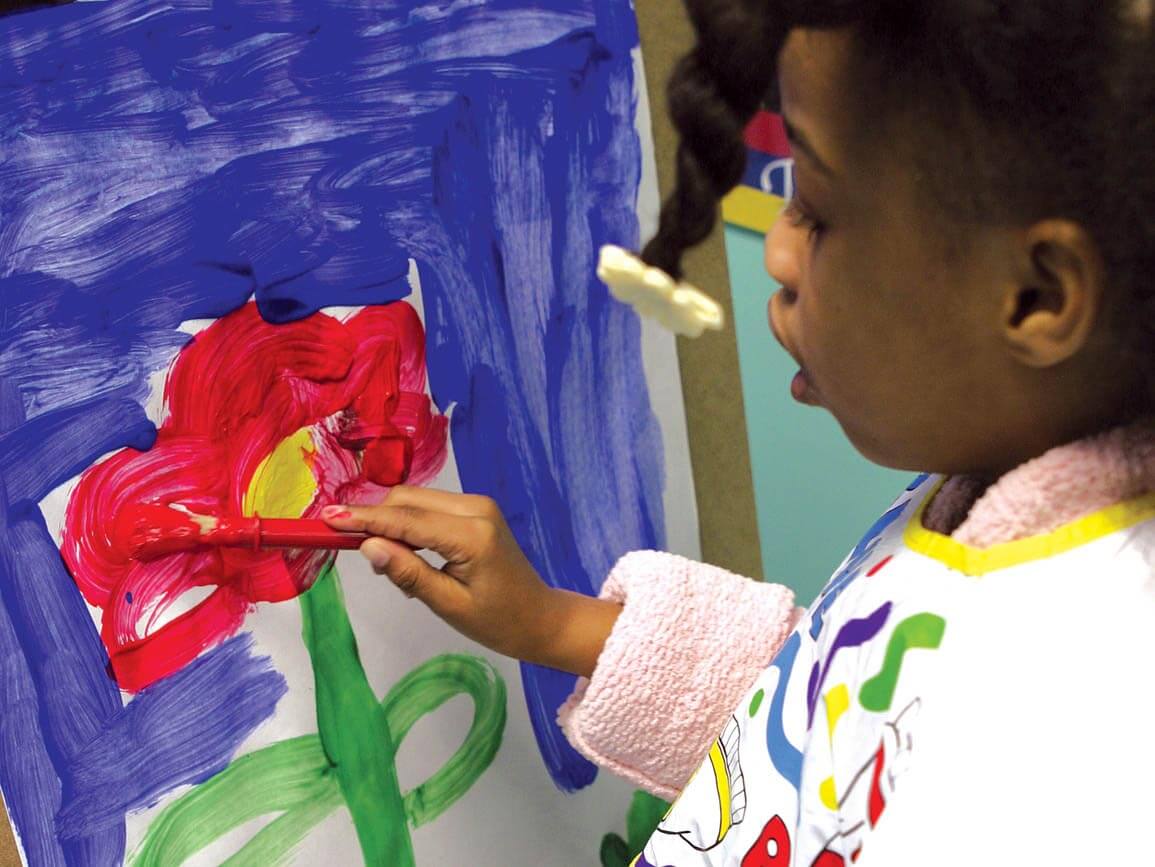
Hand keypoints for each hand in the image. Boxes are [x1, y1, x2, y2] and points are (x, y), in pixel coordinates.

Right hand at [321, 487, 620, 676]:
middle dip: (374, 520)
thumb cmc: (498, 621)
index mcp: (471, 535)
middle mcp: (475, 508)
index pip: (406, 519)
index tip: (326, 519)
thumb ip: (408, 573)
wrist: (539, 617)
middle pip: (407, 500)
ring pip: (415, 500)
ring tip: (395, 568)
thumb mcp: (448, 605)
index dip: (363, 518)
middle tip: (356, 554)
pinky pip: (428, 507)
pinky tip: (411, 558)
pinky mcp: (475, 509)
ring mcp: (477, 505)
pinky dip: (409, 525)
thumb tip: (368, 547)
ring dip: (392, 524)